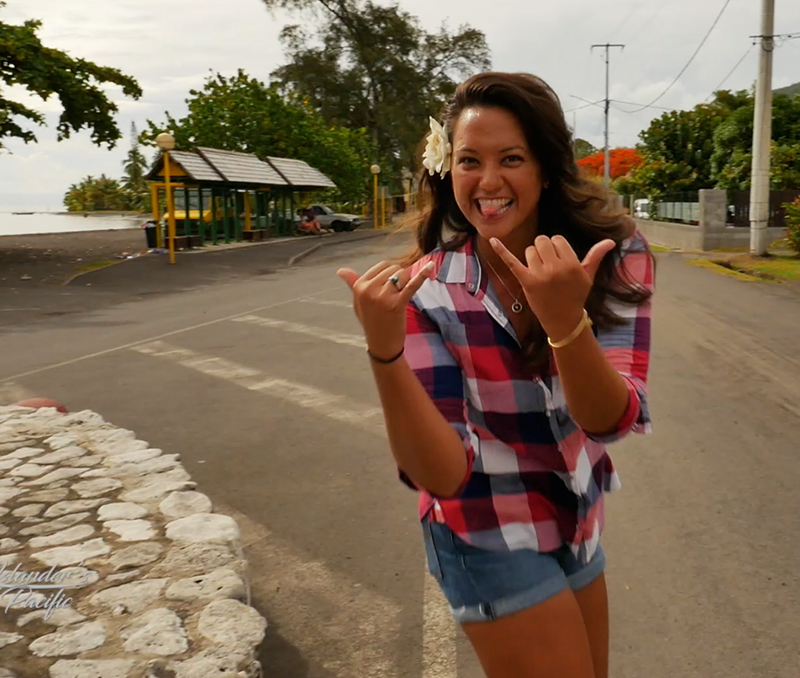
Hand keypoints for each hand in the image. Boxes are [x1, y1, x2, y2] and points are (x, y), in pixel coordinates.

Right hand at [337, 260, 434, 359]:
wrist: (381, 344)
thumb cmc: (370, 321)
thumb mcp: (358, 302)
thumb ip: (352, 284)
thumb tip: (340, 270)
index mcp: (360, 287)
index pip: (382, 265)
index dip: (391, 273)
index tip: (390, 286)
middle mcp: (369, 290)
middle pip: (394, 268)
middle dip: (399, 277)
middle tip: (395, 294)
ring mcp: (383, 297)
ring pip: (403, 274)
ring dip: (407, 282)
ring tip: (400, 297)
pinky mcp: (397, 304)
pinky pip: (412, 285)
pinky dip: (422, 275)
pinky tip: (431, 267)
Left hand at [490, 235, 615, 338]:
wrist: (563, 319)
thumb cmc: (576, 295)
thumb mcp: (587, 275)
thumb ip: (596, 256)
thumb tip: (611, 241)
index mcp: (571, 264)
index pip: (557, 239)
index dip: (557, 249)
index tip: (559, 262)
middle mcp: (555, 268)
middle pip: (542, 241)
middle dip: (544, 250)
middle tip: (548, 266)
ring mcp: (540, 275)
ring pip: (530, 250)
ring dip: (533, 258)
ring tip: (540, 273)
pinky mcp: (526, 282)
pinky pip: (511, 262)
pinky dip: (501, 250)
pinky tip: (492, 240)